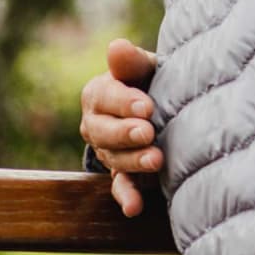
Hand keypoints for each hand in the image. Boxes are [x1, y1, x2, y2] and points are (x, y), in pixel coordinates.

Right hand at [78, 38, 161, 216]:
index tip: (147, 106)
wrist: (159, 104)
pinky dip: (126, 196)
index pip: (106, 97)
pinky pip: (120, 186)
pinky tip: (134, 207)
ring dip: (134, 161)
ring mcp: (107, 151)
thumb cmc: (150, 80)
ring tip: (156, 160)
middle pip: (104, 131)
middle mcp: (96, 124)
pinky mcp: (122, 172)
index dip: (125, 103)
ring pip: (114, 159)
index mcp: (98, 94)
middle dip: (126, 133)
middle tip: (148, 132)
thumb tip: (117, 47)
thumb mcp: (144, 67)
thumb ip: (132, 61)